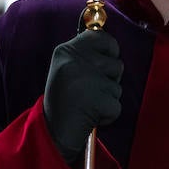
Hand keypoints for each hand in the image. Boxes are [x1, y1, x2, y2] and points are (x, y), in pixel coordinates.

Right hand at [43, 29, 121, 166]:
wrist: (51, 131)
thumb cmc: (63, 100)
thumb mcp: (66, 69)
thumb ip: (86, 55)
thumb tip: (112, 45)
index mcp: (66, 51)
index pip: (101, 37)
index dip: (110, 50)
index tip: (106, 60)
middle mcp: (75, 62)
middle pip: (117, 64)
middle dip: (110, 80)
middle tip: (90, 91)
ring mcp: (86, 81)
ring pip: (118, 87)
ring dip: (108, 98)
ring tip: (88, 104)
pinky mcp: (97, 101)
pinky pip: (117, 106)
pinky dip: (108, 115)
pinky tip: (91, 117)